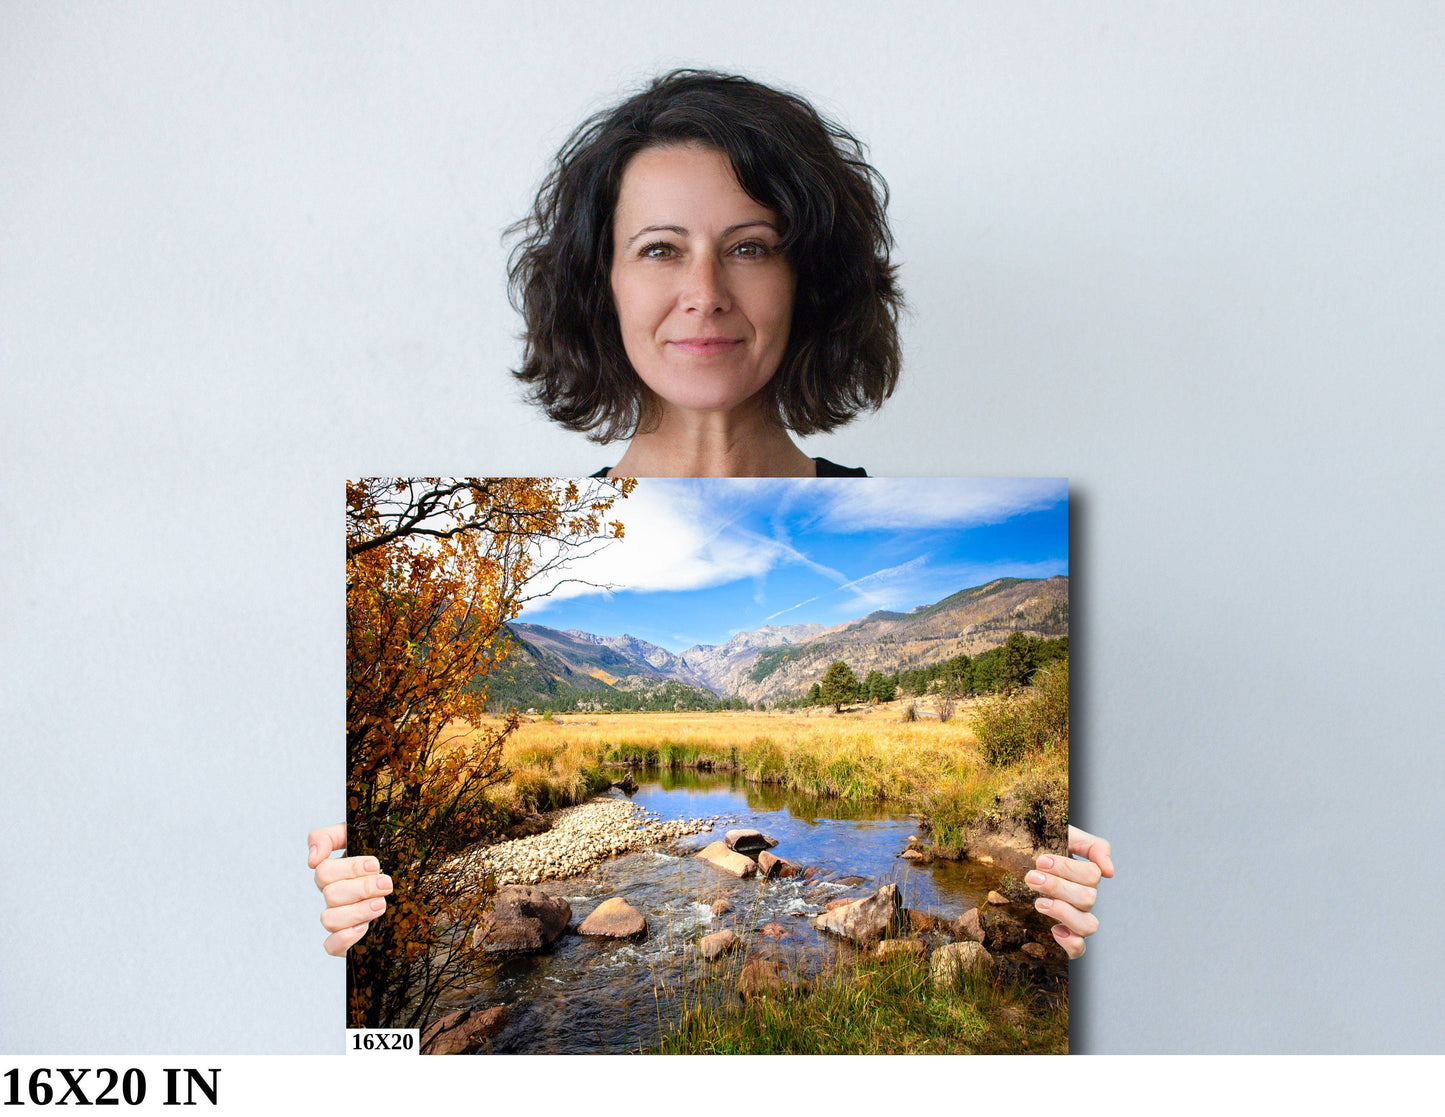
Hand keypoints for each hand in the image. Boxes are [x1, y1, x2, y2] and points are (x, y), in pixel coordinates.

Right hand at [308, 823, 391, 956]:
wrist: (412, 879)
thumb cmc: (384, 855)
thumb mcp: (360, 836)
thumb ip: (330, 837)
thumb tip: (312, 859)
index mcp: (335, 873)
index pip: (324, 871)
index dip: (349, 868)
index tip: (375, 864)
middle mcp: (335, 896)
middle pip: (330, 895)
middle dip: (362, 888)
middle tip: (386, 884)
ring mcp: (340, 918)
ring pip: (329, 919)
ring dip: (357, 911)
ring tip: (381, 905)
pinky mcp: (347, 940)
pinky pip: (331, 946)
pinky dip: (344, 938)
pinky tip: (364, 928)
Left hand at [1025, 825, 1112, 958]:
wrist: (1012, 857)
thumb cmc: (1040, 846)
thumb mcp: (1066, 835)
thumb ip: (1092, 846)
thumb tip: (1110, 872)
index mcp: (1085, 876)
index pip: (1092, 875)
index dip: (1067, 868)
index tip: (1041, 860)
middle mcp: (1083, 899)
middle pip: (1087, 898)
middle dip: (1057, 887)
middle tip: (1031, 877)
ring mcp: (1075, 919)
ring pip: (1088, 925)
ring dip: (1063, 912)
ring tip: (1039, 902)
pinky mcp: (1063, 936)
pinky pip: (1078, 949)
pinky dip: (1070, 942)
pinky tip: (1053, 929)